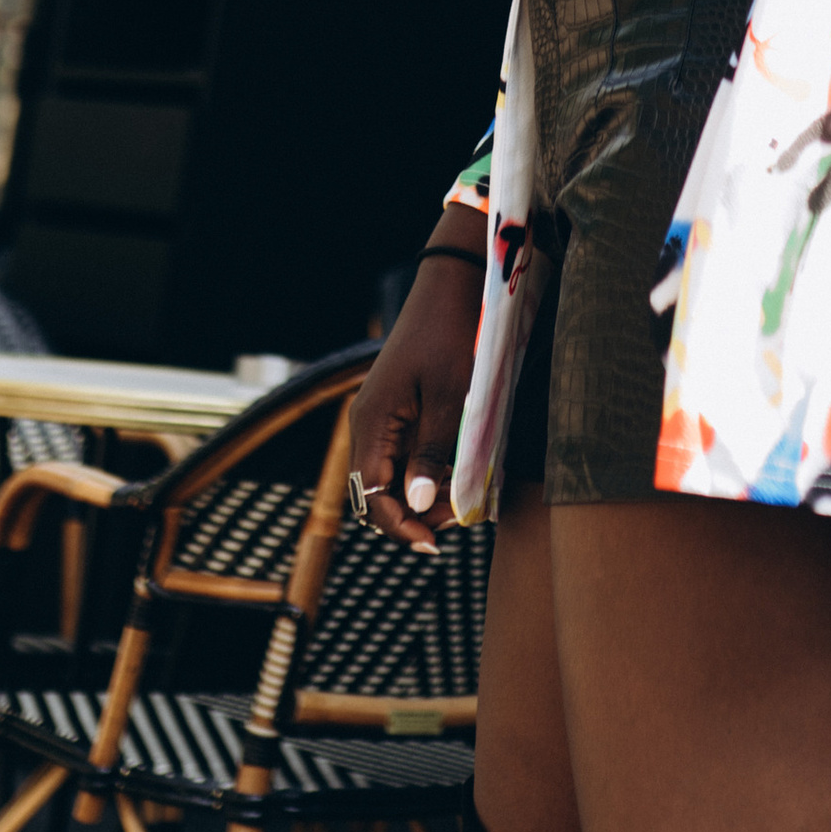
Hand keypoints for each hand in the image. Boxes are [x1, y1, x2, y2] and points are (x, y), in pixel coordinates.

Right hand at [349, 208, 484, 550]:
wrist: (454, 287)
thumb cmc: (454, 337)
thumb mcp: (452, 399)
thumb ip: (433, 454)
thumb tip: (419, 507)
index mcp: (372, 423)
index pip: (371, 498)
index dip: (401, 527)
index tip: (435, 543)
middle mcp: (367, 425)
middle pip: (377, 494)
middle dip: (415, 515)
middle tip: (460, 517)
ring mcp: (380, 419)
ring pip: (392, 478)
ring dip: (423, 496)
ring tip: (463, 497)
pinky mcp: (397, 412)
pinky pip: (403, 457)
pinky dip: (426, 473)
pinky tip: (457, 472)